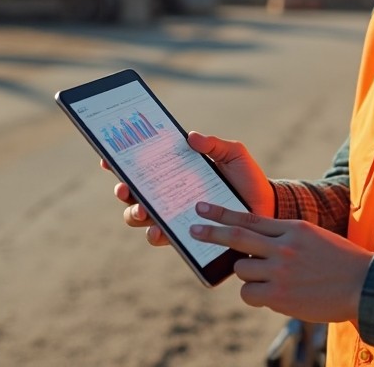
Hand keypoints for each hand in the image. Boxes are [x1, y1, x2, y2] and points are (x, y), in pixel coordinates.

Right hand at [107, 131, 275, 246]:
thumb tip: (190, 137)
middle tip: (124, 188)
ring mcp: (174, 216)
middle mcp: (169, 193)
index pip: (142, 166)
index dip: (120, 163)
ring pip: (140, 216)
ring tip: (142, 211)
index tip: (108, 159)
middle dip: (123, 191)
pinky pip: (162, 237)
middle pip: (133, 193)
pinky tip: (158, 232)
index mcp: (175, 170)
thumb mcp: (233, 154)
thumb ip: (214, 144)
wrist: (266, 208)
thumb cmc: (247, 178)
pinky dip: (156, 235)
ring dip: (135, 214)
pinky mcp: (185, 236)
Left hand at [189, 201, 372, 322]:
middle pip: (236, 237)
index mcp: (292, 228)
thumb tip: (254, 245)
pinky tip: (271, 296)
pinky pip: (248, 294)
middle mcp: (283, 246)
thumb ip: (285, 238)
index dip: (222, 213)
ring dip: (248, 274)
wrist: (364, 286)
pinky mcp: (278, 295)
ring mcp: (279, 271)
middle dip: (211, 233)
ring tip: (269, 280)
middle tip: (193, 230)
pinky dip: (254, 296)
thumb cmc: (341, 263)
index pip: (248, 218)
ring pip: (242, 269)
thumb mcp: (314, 238)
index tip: (202, 208)